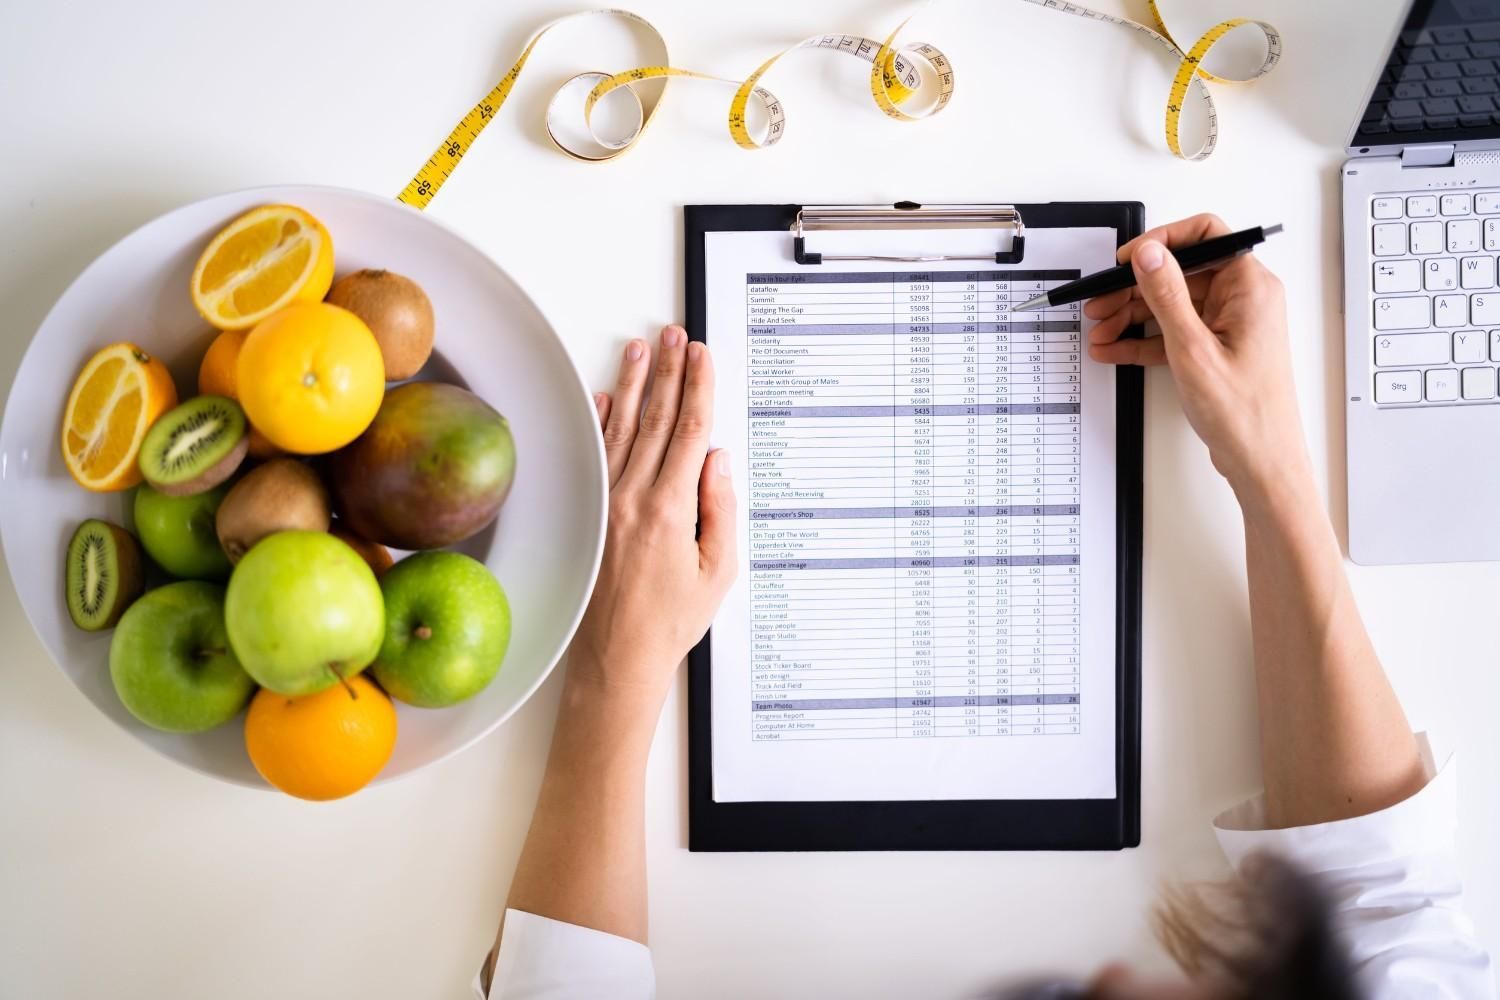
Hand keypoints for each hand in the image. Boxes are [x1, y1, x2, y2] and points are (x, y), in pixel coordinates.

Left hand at [566, 325, 735, 703]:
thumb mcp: (718, 571)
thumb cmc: (669, 622)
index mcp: (671, 509)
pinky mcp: (590, 513)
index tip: (701, 355)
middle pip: (656, 419)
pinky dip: (601, 423)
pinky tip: (605, 398)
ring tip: (640, 350)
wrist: (617, 656)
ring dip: (634, 385)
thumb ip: (721, 509)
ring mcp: (606, 503)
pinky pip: (596, 456)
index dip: (698, 387)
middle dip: (668, 372)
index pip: (689, 431)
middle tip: (673, 335)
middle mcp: (633, 498)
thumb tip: (717, 460)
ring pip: (622, 430)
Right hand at [1084, 214, 1308, 495]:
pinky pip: (1173, 332)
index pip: (1205, 236)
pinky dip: (1143, 339)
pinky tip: (1115, 348)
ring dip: (1132, 315)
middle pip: (1180, 274)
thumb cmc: (1245, 412)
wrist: (1261, 461)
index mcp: (1249, 287)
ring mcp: (1229, 325)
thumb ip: (1167, 295)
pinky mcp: (1216, 348)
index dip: (1161, 242)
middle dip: (1134, 288)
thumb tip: (1150, 255)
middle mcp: (1243, 300)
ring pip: (1172, 305)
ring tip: (1100, 331)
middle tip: (1100, 303)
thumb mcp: (1192, 349)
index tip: (1127, 260)